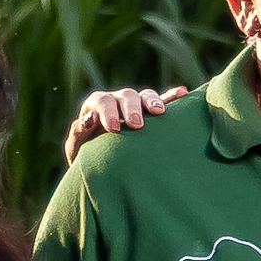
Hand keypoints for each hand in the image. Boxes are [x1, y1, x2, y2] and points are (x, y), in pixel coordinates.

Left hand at [64, 84, 186, 158]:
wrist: (103, 167)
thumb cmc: (87, 158)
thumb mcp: (77, 150)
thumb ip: (79, 135)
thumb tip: (87, 120)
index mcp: (96, 106)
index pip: (102, 101)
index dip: (107, 112)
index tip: (113, 128)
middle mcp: (117, 101)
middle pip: (126, 96)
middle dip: (132, 108)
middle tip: (136, 125)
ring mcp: (135, 106)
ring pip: (144, 96)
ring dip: (152, 101)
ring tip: (160, 112)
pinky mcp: (151, 114)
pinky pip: (163, 102)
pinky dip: (172, 97)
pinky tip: (183, 93)